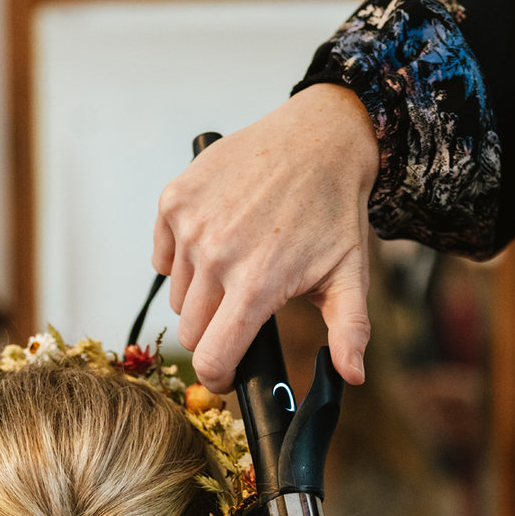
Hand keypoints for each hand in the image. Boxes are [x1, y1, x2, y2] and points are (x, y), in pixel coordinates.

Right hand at [152, 84, 378, 391]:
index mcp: (257, 284)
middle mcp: (216, 257)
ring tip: (234, 265)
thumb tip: (352, 378)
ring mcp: (191, 226)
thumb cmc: (333, 210)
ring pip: (177, 296)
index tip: (227, 375)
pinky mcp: (174, 201)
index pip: (211, 358)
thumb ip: (349, 332)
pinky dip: (181, 258)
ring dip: (200, 293)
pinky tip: (214, 239)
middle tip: (241, 309)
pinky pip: (162, 257)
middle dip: (213, 332)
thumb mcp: (349, 275)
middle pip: (190, 331)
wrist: (318, 137)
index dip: (218, 378)